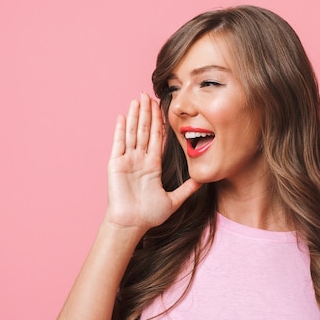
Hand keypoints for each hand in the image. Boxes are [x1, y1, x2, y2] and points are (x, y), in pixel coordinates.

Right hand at [105, 93, 200, 231]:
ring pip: (132, 132)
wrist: (132, 224)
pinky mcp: (116, 164)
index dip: (159, 122)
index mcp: (152, 165)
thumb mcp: (174, 200)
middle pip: (144, 130)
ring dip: (135, 115)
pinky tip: (122, 116)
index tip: (162, 107)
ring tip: (138, 99)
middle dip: (147, 112)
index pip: (157, 137)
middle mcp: (139, 159)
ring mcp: (127, 160)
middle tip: (149, 94)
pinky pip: (119, 143)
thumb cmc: (149, 215)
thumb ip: (187, 188)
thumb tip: (203, 180)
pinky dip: (120, 129)